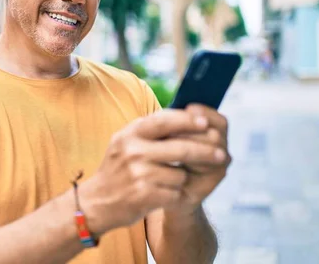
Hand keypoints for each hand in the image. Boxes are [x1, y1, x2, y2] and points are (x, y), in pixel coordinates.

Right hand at [79, 110, 227, 235]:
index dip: (188, 121)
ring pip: (180, 174)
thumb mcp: (126, 142)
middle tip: (221, 155)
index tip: (205, 122)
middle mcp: (132, 150)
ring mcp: (137, 173)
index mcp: (130, 133)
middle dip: (205, 152)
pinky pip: (175, 193)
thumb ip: (152, 129)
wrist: (96, 203)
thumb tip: (190, 115)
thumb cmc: (119, 169)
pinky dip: (175, 195)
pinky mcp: (143, 195)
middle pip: (181, 148)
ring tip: (168, 181)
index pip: (165, 121)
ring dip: (181, 179)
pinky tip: (163, 195)